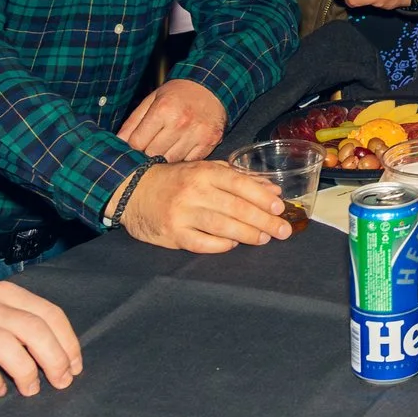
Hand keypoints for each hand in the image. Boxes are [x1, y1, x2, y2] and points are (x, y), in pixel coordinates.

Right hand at [0, 282, 83, 397]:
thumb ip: (19, 322)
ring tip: (31, 389)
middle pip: (34, 329)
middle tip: (61, 382)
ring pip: (8, 346)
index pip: (49, 314)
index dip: (68, 342)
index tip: (75, 366)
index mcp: (2, 295)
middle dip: (56, 358)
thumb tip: (59, 352)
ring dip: (28, 372)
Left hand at [119, 78, 226, 160]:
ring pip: (171, 161)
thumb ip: (133, 122)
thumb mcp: (152, 100)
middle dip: (149, 153)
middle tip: (151, 146)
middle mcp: (181, 122)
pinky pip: (189, 161)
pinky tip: (182, 147)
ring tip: (167, 146)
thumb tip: (118, 143)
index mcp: (163, 109)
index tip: (138, 143)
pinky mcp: (210, 141)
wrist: (212, 86)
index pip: (137, 143)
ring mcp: (197, 133)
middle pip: (153, 154)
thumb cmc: (178, 94)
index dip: (134, 145)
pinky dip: (183, 158)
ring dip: (166, 157)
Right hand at [119, 160, 293, 252]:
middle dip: (263, 220)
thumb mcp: (206, 170)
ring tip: (264, 239)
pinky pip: (201, 243)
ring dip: (247, 234)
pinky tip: (233, 245)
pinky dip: (220, 246)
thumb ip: (240, 179)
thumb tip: (273, 191)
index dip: (261, 196)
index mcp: (204, 172)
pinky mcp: (172, 234)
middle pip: (235, 207)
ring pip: (221, 226)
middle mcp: (194, 191)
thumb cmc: (177, 180)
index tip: (280, 207)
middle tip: (283, 230)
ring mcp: (182, 213)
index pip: (239, 183)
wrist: (134, 191)